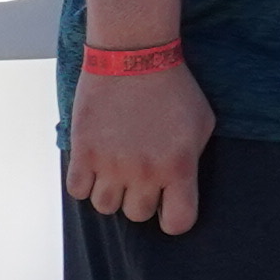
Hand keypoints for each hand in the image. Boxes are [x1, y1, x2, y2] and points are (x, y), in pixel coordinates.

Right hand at [63, 57, 212, 235]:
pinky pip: (77, 191)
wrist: (134, 57)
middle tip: (141, 178)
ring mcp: (110, 164)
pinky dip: (85, 184)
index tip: (170, 205)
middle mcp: (144, 172)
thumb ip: (192, 159)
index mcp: (178, 167)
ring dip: (112, 193)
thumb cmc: (174, 87)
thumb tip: (180, 182)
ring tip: (116, 171)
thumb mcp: (202, 124)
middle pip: (137, 215)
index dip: (174, 218)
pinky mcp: (83, 152)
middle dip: (141, 200)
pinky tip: (94, 166)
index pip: (178, 222)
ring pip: (105, 207)